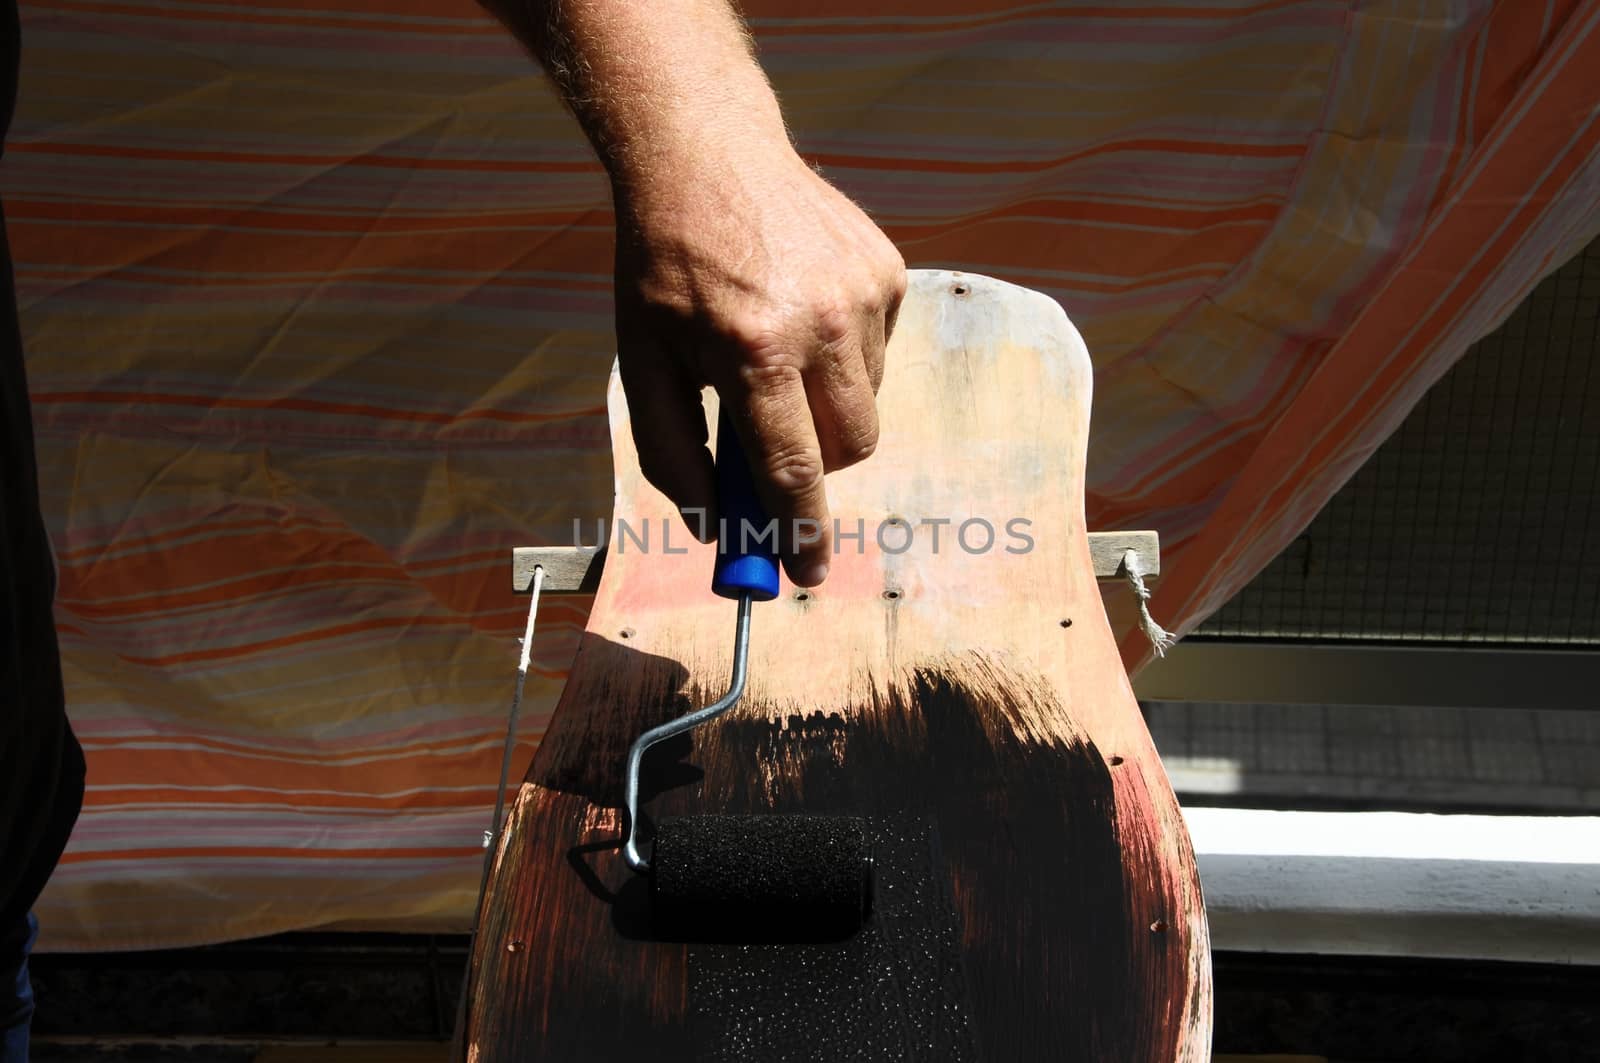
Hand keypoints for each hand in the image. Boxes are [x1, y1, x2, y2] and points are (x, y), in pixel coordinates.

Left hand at [612, 140, 905, 587]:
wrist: (705, 153)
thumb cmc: (664, 268)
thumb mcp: (643, 362)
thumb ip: (674, 453)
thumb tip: (714, 525)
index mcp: (753, 352)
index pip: (793, 473)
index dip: (802, 535)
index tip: (810, 576)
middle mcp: (821, 324)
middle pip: (850, 450)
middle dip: (816, 468)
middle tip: (773, 447)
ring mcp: (864, 295)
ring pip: (867, 403)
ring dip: (825, 405)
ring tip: (774, 349)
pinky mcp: (888, 271)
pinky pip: (878, 354)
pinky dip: (842, 358)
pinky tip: (800, 313)